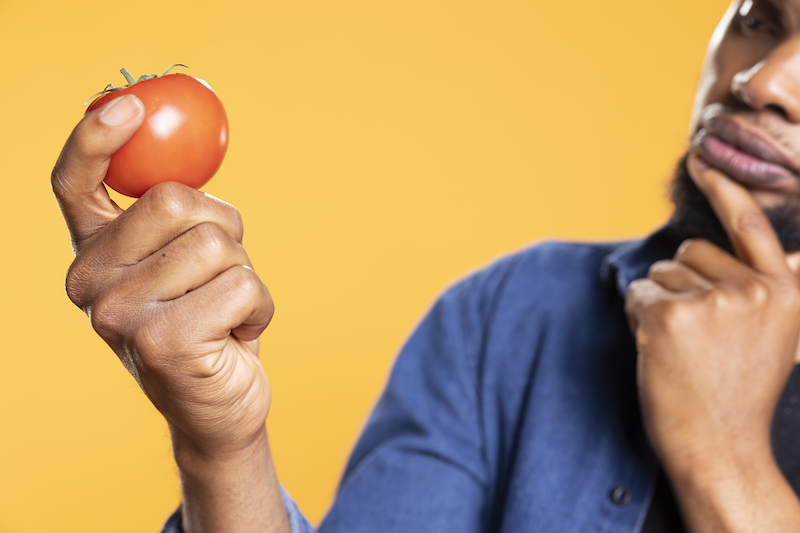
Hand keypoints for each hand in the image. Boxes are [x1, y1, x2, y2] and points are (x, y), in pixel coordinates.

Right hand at [52, 94, 274, 458]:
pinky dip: (259, 305)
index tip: (132, 108)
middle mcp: (91, 283)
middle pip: (175, 202)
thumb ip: (173, 218)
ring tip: (228, 310)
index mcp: (93, 254)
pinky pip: (241, 285)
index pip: (74, 183)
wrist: (218, 405)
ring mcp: (120, 315)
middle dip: (224, 228)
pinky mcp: (162, 343)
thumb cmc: (207, 321)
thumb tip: (185, 148)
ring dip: (245, 272)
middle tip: (221, 272)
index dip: (95, 137)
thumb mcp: (183, 263)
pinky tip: (238, 334)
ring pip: (217, 243)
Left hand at [626, 154, 799, 529]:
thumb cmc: (738, 392)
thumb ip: (778, 288)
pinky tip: (661, 352)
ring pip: (661, 273)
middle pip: (690, 251)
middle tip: (698, 337)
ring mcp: (713, 300)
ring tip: (684, 349)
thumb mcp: (776, 335)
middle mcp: (755, 288)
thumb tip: (795, 255)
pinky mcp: (671, 315)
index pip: (749, 226)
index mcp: (784, 289)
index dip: (723, 188)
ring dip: (661, 304)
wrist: (719, 446)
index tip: (701, 157)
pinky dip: (640, 318)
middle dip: (682, 283)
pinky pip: (638, 293)